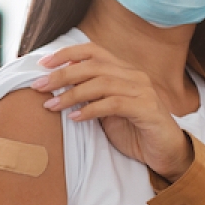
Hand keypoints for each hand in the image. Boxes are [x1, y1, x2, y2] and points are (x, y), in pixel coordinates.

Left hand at [32, 42, 193, 179]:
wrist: (165, 153)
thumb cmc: (133, 131)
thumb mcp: (105, 111)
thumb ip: (88, 96)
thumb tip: (56, 87)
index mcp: (124, 71)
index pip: (93, 51)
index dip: (67, 54)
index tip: (42, 63)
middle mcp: (134, 76)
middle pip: (93, 66)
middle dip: (62, 74)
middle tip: (38, 86)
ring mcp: (143, 91)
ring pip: (102, 83)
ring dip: (72, 94)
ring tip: (51, 105)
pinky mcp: (147, 109)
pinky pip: (114, 104)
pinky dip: (91, 110)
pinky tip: (74, 118)